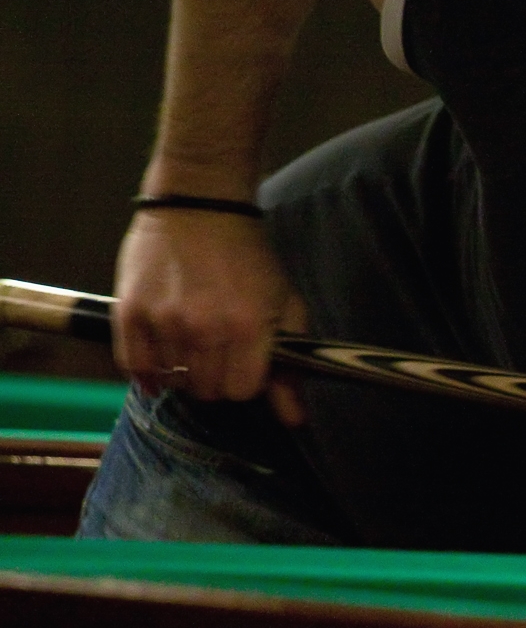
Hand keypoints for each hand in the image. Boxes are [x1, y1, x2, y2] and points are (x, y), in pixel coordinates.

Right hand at [113, 208, 308, 425]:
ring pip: (172, 381)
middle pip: (207, 391)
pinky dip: (146, 371)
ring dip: (182, 370)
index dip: (244, 382)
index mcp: (248, 328)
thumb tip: (295, 422)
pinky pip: (133, 366)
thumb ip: (289, 367)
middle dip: (215, 379)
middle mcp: (204, 329)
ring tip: (189, 341)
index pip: (242, 392)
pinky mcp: (130, 311)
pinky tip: (159, 358)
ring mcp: (164, 321)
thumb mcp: (283, 305)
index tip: (243, 366)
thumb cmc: (248, 257)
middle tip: (216, 353)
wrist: (201, 205)